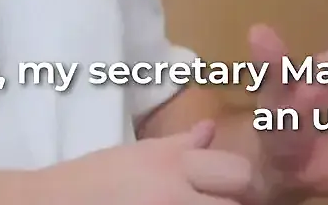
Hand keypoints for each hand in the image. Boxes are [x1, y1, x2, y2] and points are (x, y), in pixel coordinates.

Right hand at [47, 121, 253, 203]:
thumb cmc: (90, 181)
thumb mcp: (136, 155)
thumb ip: (180, 146)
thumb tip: (210, 130)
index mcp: (171, 165)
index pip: (237, 173)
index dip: (237, 183)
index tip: (230, 189)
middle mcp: (173, 195)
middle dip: (231, 204)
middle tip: (213, 201)